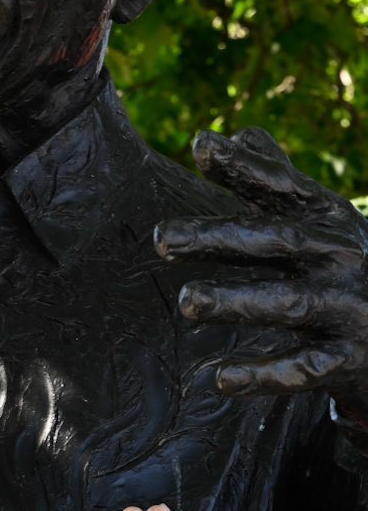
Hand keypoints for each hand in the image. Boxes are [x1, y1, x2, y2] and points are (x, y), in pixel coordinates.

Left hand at [157, 126, 367, 422]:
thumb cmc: (351, 270)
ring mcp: (349, 309)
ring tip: (187, 302)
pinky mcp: (349, 360)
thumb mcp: (325, 223)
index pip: (286, 187)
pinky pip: (303, 369)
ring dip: (237, 301)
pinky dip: (265, 375)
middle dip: (220, 237)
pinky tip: (222, 379)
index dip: (246, 166)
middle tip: (162, 237)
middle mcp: (343, 258)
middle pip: (278, 241)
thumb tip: (239, 132)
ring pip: (289, 304)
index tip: (201, 144)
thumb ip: (279, 182)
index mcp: (333, 221)